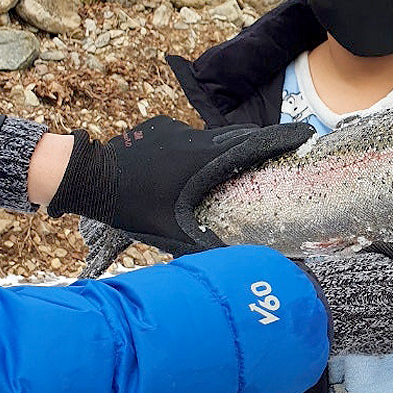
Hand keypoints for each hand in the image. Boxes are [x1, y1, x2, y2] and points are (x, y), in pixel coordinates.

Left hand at [47, 116, 315, 254]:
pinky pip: (189, 137)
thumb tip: (233, 265)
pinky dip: (197, 149)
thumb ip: (200, 246)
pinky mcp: (160, 127)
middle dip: (261, 144)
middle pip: (239, 137)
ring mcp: (177, 129)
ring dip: (227, 149)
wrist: (85, 175)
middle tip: (280, 153)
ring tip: (235, 166)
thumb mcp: (167, 231)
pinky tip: (187, 168)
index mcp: (204, 160)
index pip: (253, 144)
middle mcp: (195, 139)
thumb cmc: (129, 204)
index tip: (307, 135)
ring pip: (213, 137)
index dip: (282, 138)